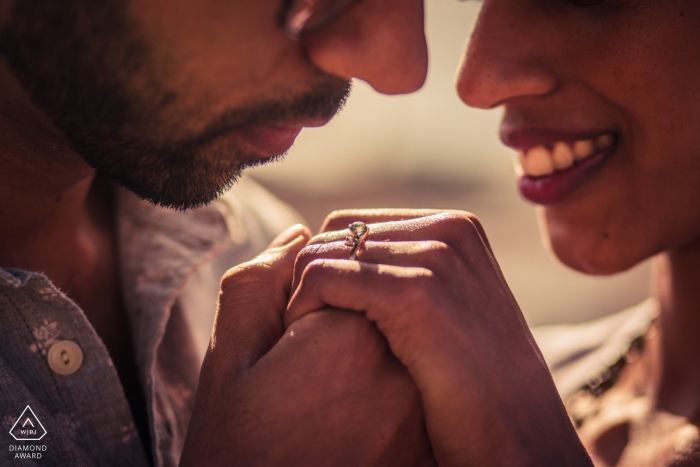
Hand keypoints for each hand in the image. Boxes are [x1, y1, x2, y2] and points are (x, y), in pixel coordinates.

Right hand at [180, 224, 435, 466]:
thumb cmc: (240, 456)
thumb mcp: (228, 368)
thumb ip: (256, 288)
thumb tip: (299, 238)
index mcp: (346, 335)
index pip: (335, 275)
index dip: (298, 309)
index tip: (282, 356)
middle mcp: (399, 362)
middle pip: (366, 301)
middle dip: (333, 321)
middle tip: (300, 383)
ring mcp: (418, 399)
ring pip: (385, 336)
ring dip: (354, 352)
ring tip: (321, 408)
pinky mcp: (422, 427)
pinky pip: (398, 376)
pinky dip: (372, 384)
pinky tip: (345, 422)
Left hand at [286, 210, 592, 466]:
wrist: (519, 436)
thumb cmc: (475, 385)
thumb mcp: (453, 309)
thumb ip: (410, 274)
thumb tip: (347, 257)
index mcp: (455, 229)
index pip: (355, 226)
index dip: (327, 265)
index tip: (319, 310)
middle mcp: (448, 231)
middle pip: (335, 234)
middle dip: (311, 276)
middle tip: (306, 325)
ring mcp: (435, 258)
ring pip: (321, 253)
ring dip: (303, 294)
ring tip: (307, 337)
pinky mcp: (414, 294)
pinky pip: (321, 278)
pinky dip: (301, 307)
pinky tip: (305, 341)